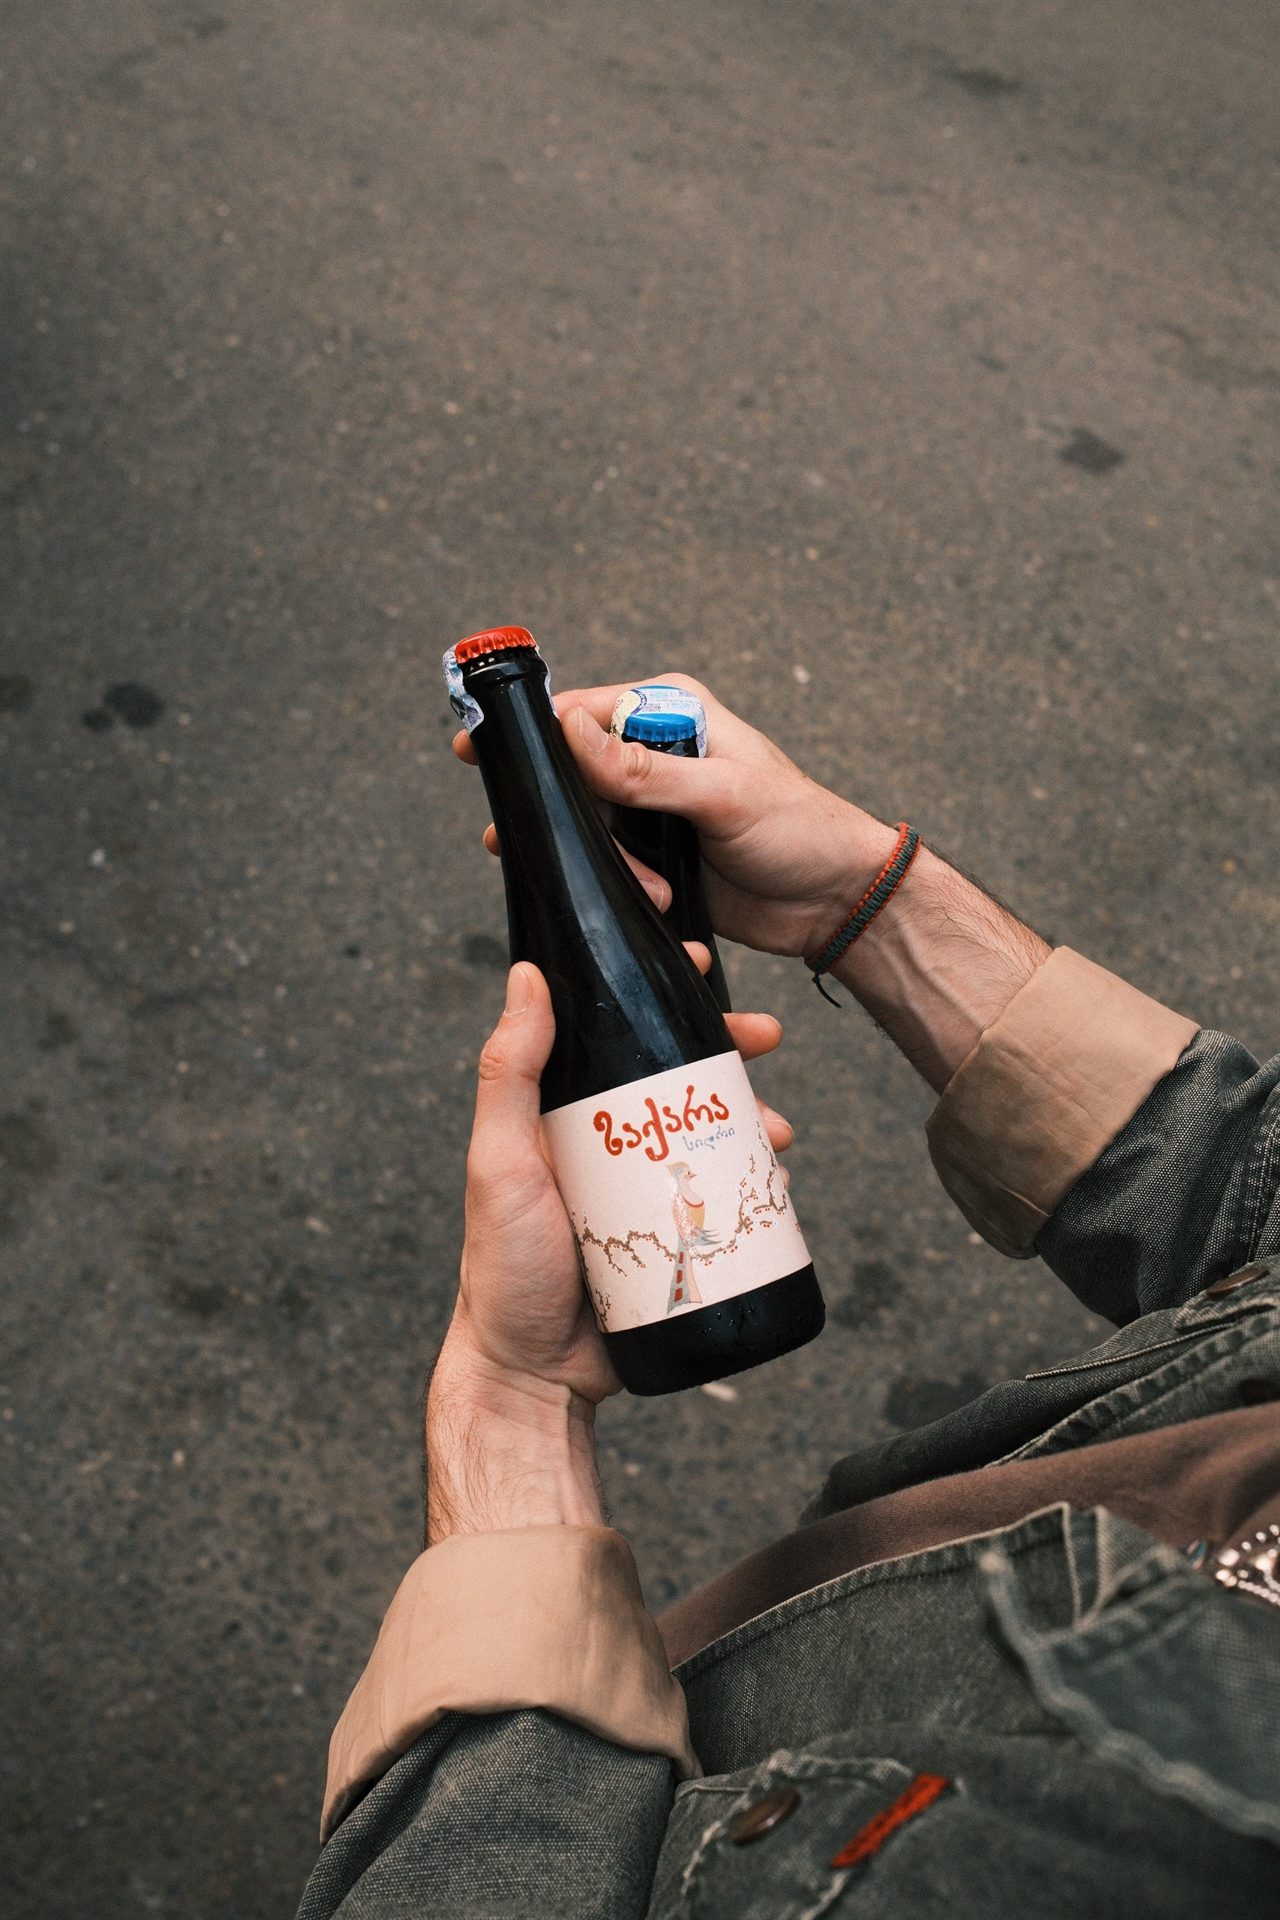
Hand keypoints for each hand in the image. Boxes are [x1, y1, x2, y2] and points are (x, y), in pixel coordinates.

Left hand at [427, 951, 794, 1540]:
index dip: (655, 996)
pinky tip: (776, 1182)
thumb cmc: (502, 1268)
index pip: (612, 1034)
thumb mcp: (498, 1161)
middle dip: (726, 1050)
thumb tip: (526, 975)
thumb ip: (508, 1073)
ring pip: (708, 1133)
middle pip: (675, 1076)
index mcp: (561, 1115)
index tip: (695, 966)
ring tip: (777, 1131)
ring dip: (753, 1117)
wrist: (535, 1375)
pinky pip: (723, 1196)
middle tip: (764, 1039)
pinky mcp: (674, 1238)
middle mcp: (603, 1143)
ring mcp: (641, 1190)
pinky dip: (756, 1179)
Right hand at [453, 672, 898, 958]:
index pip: (577, 711)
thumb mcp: (721, 796)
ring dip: (606, 864)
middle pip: (567, 775)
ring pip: (582, 829)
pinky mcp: (650, 855)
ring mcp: (648, 807)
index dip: (527, 733)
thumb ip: (643, 770)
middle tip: (544, 847)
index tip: (477, 752)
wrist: (836, 902)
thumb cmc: (798, 830)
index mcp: (669, 711)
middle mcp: (651, 751)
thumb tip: (569, 727)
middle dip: (570, 820)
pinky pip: (604, 866)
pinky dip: (618, 886)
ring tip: (654, 887)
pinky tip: (652, 900)